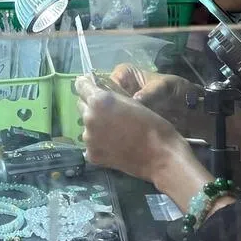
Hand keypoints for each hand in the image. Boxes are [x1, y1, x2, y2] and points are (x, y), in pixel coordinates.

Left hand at [74, 76, 206, 208]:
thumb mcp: (132, 101)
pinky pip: (91, 144)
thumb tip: (97, 89)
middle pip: (81, 105)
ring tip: (115, 132)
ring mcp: (88, 138)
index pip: (80, 85)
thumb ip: (111, 95)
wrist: (160, 156)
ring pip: (86, 126)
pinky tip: (115, 146)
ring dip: (95, 125)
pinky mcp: (92, 155)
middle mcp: (88, 118)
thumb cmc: (152, 124)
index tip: (90, 86)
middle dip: (91, 105)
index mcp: (99, 100)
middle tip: (109, 112)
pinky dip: (99, 143)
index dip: (86, 84)